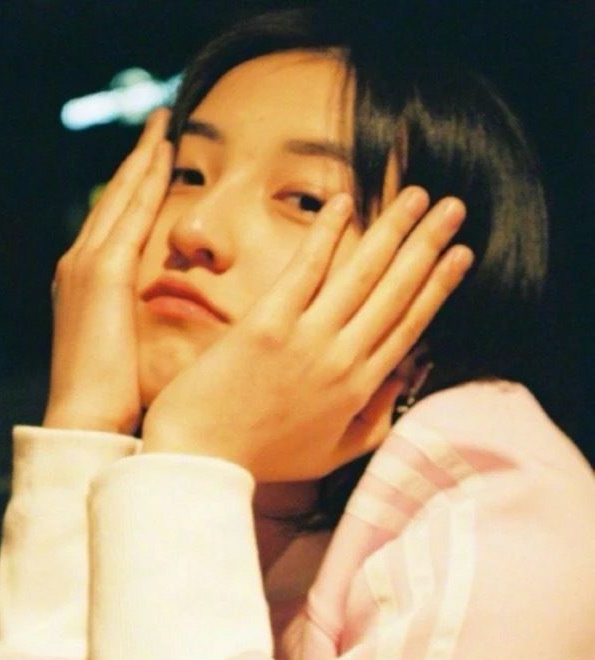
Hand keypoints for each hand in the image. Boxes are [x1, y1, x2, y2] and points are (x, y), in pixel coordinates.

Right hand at [43, 109, 172, 433]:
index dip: (134, 187)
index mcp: (86, 283)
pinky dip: (146, 181)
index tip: (157, 161)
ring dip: (143, 159)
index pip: (116, 222)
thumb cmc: (115, 397)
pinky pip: (131, 215)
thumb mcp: (127, 350)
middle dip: (137, 160)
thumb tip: (180, 321)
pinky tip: (164, 155)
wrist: (85, 420)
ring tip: (162, 126)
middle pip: (115, 199)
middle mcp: (80, 264)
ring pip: (121, 196)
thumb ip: (144, 323)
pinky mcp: (102, 274)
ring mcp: (87, 265)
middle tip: (159, 125)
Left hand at [141, 187, 472, 479]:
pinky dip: (325, 235)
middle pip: (396, 292)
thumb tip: (401, 382)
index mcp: (358, 388)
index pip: (409, 326)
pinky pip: (305, 270)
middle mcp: (342, 359)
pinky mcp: (267, 324)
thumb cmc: (261, 457)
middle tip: (454, 207)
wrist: (200, 461)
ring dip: (393, 230)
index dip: (438, 286)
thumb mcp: (329, 455)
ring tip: (418, 196)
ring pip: (362, 275)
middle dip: (428, 245)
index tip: (461, 255)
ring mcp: (306, 339)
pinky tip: (343, 203)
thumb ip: (373, 424)